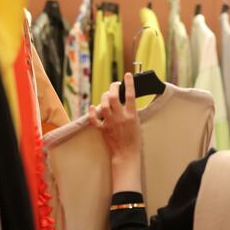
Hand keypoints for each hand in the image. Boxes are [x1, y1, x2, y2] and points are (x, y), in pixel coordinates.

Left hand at [88, 74, 141, 191]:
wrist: (127, 154)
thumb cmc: (135, 140)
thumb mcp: (137, 123)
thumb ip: (131, 112)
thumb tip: (127, 100)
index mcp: (131, 115)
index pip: (130, 95)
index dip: (129, 83)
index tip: (127, 75)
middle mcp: (120, 117)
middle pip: (113, 96)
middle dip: (112, 87)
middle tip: (114, 86)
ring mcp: (111, 123)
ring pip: (103, 104)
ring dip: (103, 97)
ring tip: (106, 95)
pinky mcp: (103, 129)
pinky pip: (94, 119)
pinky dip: (92, 112)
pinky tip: (92, 107)